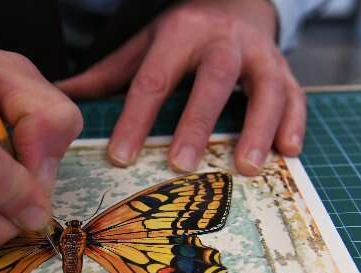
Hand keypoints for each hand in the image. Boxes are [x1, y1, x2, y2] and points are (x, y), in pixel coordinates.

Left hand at [56, 0, 304, 174]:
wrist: (236, 3)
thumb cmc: (184, 33)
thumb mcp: (146, 44)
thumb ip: (110, 73)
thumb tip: (63, 96)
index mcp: (181, 32)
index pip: (154, 78)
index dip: (136, 118)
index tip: (120, 156)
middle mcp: (224, 41)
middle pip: (212, 80)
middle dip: (197, 123)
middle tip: (181, 165)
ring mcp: (260, 55)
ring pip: (265, 89)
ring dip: (257, 128)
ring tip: (246, 167)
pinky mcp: (286, 70)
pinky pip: (296, 96)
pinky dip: (294, 123)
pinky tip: (287, 153)